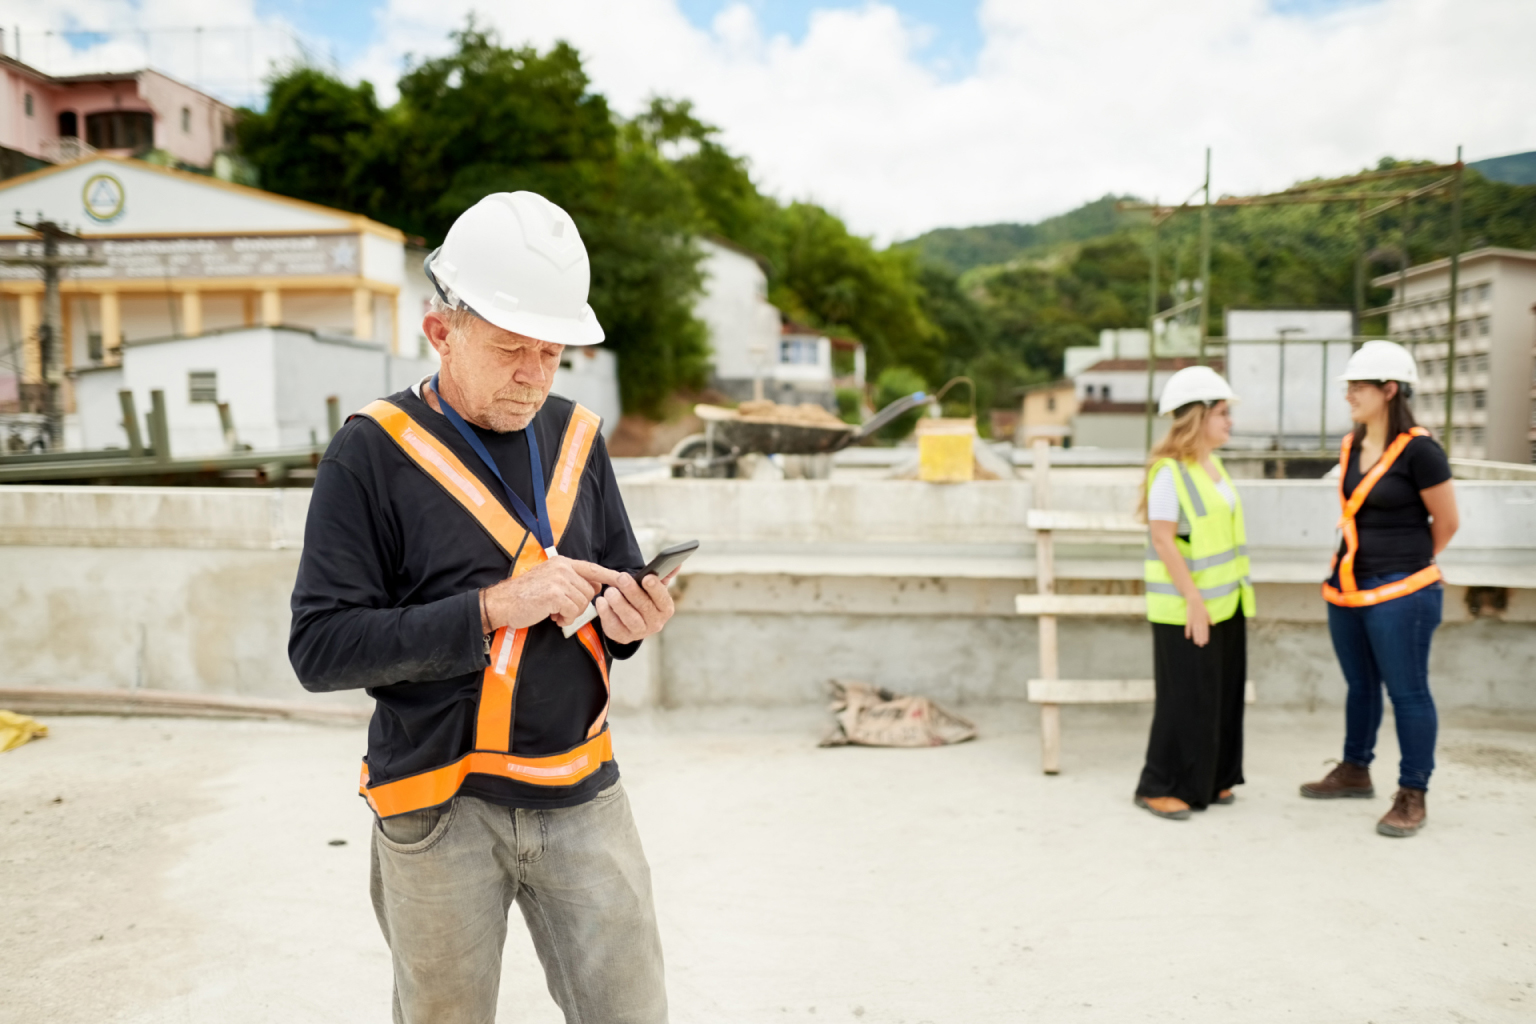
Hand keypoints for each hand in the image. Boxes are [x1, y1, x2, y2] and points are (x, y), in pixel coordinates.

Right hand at [481, 557, 620, 631]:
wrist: (502, 603)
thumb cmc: (525, 595)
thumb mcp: (550, 580)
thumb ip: (571, 580)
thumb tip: (594, 587)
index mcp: (562, 563)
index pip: (592, 568)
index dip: (609, 575)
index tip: (623, 579)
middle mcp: (562, 568)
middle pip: (589, 591)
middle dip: (578, 605)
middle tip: (560, 608)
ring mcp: (559, 580)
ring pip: (582, 603)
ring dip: (570, 613)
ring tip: (554, 612)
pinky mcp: (555, 594)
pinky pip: (573, 611)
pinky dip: (565, 619)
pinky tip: (552, 616)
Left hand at [593, 570, 676, 644]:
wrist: (631, 620)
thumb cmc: (644, 598)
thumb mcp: (654, 588)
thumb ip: (664, 575)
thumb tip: (677, 563)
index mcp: (665, 609)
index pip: (663, 599)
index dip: (655, 589)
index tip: (646, 577)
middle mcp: (655, 623)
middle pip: (645, 607)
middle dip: (632, 591)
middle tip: (622, 578)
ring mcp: (639, 632)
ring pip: (630, 618)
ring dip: (619, 603)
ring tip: (609, 590)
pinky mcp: (623, 637)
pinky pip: (614, 626)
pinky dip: (606, 613)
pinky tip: (601, 601)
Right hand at [1184, 599, 1210, 646]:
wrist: (1194, 601)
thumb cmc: (1201, 607)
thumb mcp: (1207, 613)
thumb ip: (1210, 619)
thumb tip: (1213, 625)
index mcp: (1204, 620)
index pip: (1205, 630)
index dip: (1205, 636)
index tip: (1206, 642)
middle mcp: (1199, 622)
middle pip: (1200, 632)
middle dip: (1201, 639)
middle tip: (1201, 645)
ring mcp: (1194, 621)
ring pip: (1195, 631)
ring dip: (1196, 637)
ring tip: (1196, 643)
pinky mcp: (1188, 619)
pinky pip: (1188, 627)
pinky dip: (1187, 632)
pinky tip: (1188, 637)